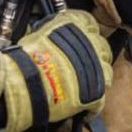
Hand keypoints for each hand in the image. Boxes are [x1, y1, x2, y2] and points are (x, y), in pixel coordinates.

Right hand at [0, 10, 111, 131]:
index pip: (90, 23)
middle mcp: (91, 45)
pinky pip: (99, 100)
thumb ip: (52, 32)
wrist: (25, 83)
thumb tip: (50, 36)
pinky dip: (92, 106)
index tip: (82, 39)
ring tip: (84, 85)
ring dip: (98, 78)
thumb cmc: (26, 60)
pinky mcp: (95, 93)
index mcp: (76, 27)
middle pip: (103, 47)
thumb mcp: (37, 34)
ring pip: (107, 73)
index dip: (86, 32)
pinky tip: (83, 109)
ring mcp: (96, 69)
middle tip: (82, 64)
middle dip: (95, 54)